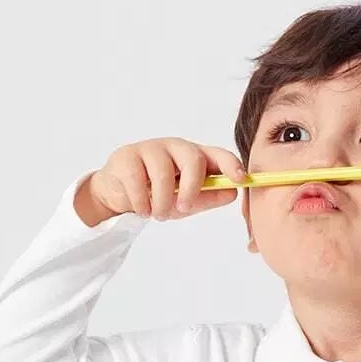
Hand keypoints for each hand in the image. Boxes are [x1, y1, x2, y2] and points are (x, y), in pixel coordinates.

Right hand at [86, 137, 248, 220]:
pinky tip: (142, 209)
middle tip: (183, 209)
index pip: (217, 154)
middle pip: (193, 158)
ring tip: (158, 213)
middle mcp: (175, 148)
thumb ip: (208, 197)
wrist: (120, 196)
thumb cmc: (157, 196)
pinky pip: (138, 180)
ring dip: (162, 202)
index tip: (240, 179)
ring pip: (163, 173)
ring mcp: (150, 148)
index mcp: (194, 157)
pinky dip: (142, 202)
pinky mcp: (127, 156)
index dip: (231, 164)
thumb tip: (232, 193)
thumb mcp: (186, 202)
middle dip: (191, 188)